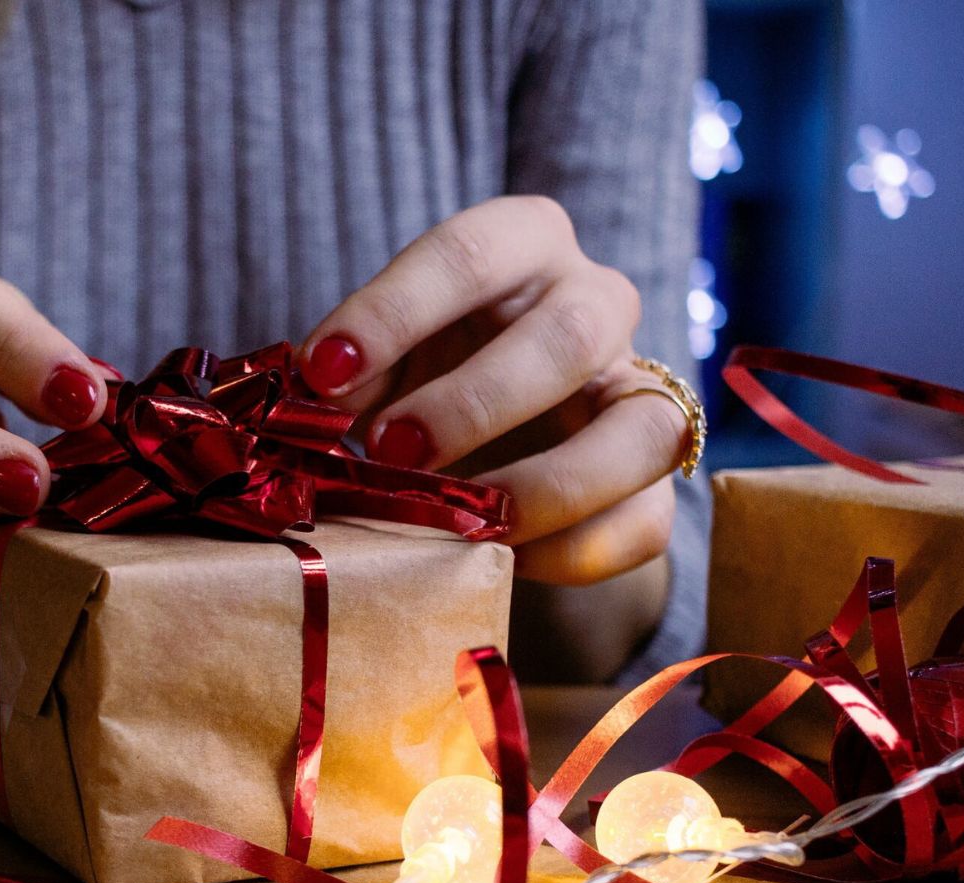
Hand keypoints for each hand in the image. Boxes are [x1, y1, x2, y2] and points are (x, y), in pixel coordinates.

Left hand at [298, 196, 687, 586]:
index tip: (323, 370)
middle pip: (569, 333)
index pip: (469, 253)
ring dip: (546, 484)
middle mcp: (597, 300)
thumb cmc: (426, 371)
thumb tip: (310, 401)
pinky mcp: (653, 476)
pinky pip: (645, 519)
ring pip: (640, 429)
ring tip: (463, 520)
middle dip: (474, 401)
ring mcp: (640, 387)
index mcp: (523, 243)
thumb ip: (350, 371)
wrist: (499, 433)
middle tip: (392, 451)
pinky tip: (502, 558)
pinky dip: (574, 549)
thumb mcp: (382, 356)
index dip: (393, 312)